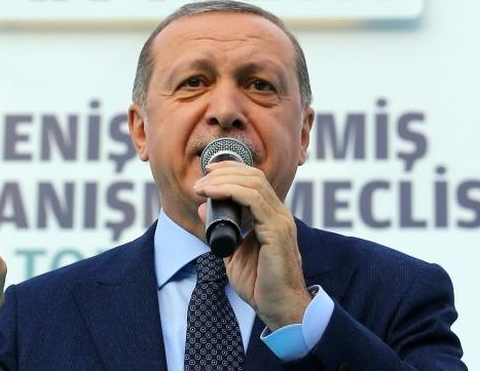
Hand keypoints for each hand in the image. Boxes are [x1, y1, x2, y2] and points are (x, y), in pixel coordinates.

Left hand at [194, 161, 311, 330]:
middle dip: (223, 172)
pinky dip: (231, 191)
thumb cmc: (260, 284)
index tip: (206, 174)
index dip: (230, 171)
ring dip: (222, 180)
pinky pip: (254, 200)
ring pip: (253, 183)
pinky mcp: (277, 231)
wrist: (278, 307)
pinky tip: (213, 192)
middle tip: (199, 182)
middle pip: (253, 176)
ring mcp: (280, 220)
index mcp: (271, 216)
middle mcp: (278, 214)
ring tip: (201, 187)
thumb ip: (221, 229)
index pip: (254, 180)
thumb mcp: (232, 252)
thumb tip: (203, 208)